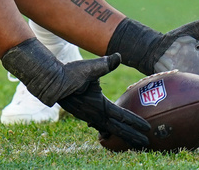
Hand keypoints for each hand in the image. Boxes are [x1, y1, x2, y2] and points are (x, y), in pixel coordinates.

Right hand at [1, 38, 148, 146]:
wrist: (51, 82)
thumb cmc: (70, 74)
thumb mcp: (89, 68)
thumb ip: (105, 64)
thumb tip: (118, 55)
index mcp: (99, 105)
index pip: (122, 116)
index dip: (136, 122)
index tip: (147, 129)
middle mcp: (95, 114)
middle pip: (118, 129)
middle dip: (132, 136)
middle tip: (145, 143)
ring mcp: (89, 116)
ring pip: (109, 129)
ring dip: (121, 134)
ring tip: (131, 140)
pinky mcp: (84, 113)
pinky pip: (99, 125)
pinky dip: (108, 130)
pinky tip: (108, 131)